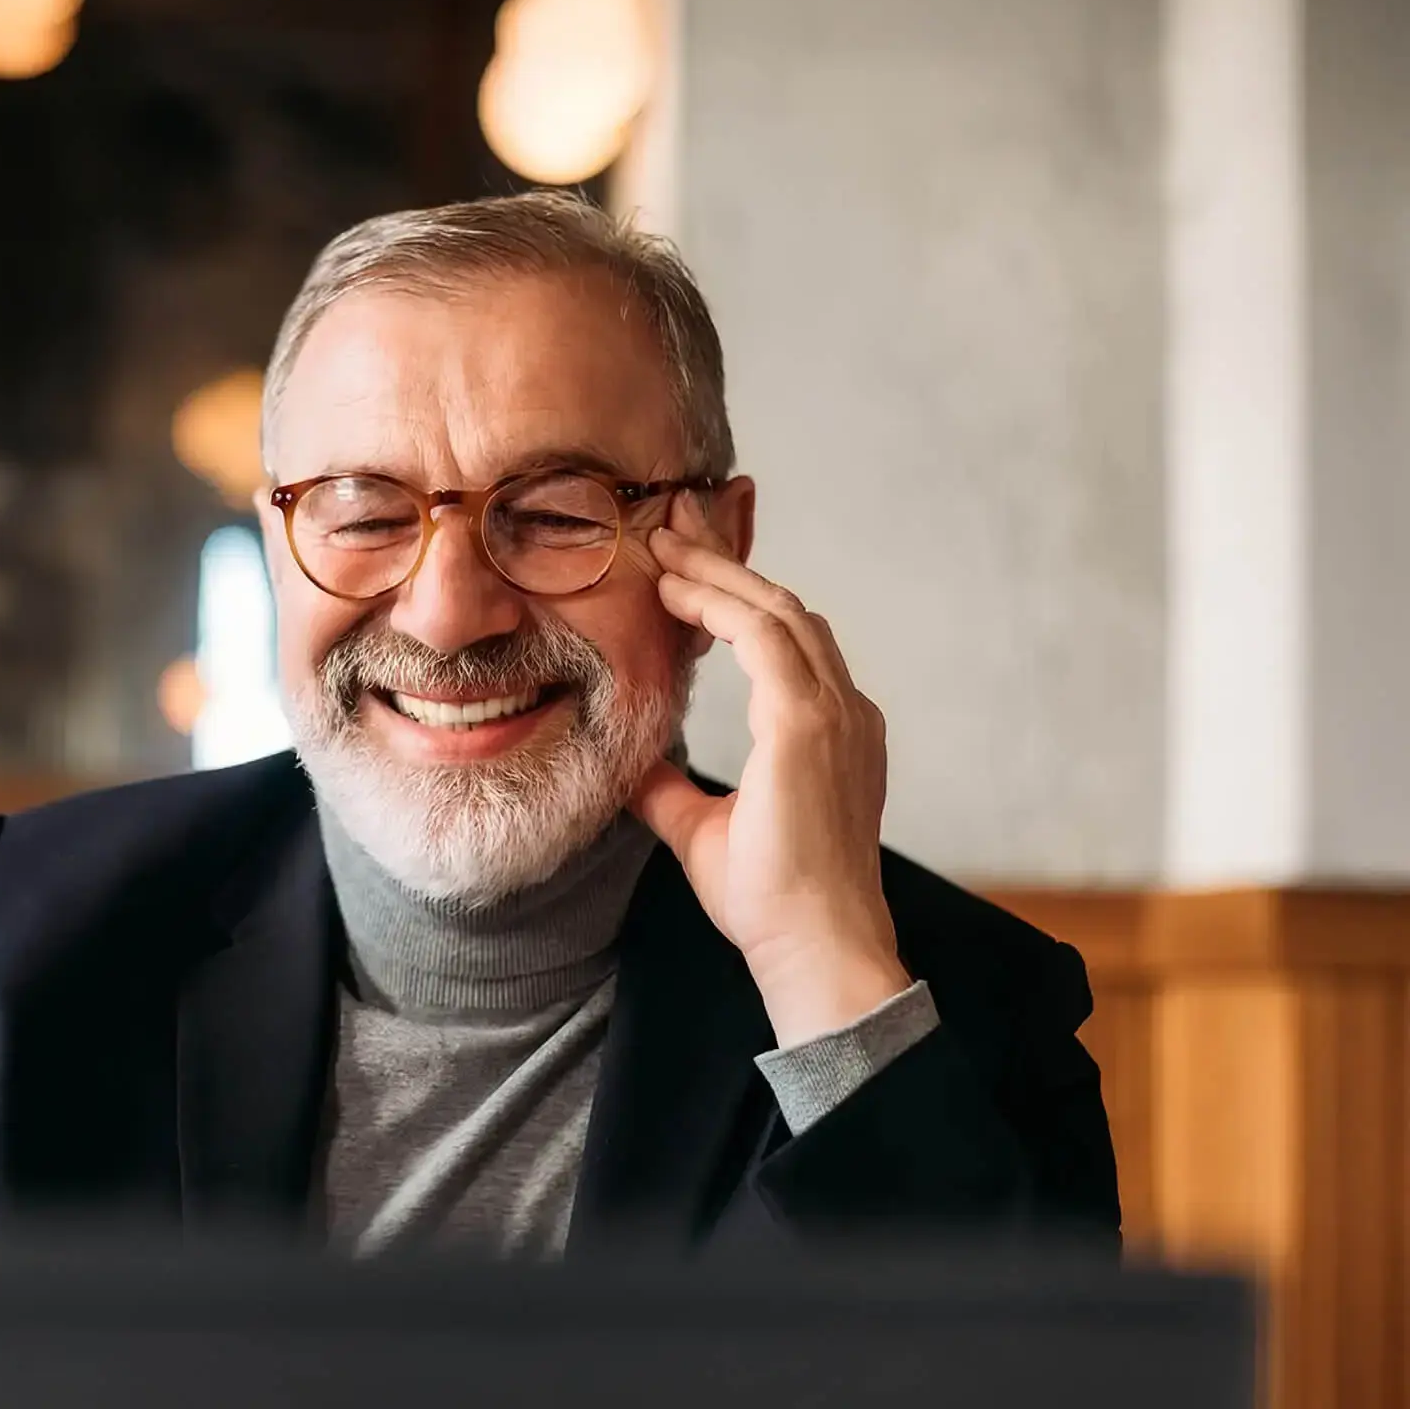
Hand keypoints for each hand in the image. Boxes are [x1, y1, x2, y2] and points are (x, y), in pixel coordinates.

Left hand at [630, 493, 911, 1045]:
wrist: (812, 946)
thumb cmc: (774, 901)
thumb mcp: (704, 830)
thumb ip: (672, 791)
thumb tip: (628, 766)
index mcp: (832, 734)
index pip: (785, 644)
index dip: (735, 601)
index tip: (683, 575)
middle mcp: (845, 713)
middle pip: (786, 610)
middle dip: (726, 564)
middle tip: (670, 527)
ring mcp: (835, 713)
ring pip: (777, 610)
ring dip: (718, 572)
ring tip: (663, 544)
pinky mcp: (808, 722)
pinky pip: (764, 635)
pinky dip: (720, 603)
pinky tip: (675, 591)